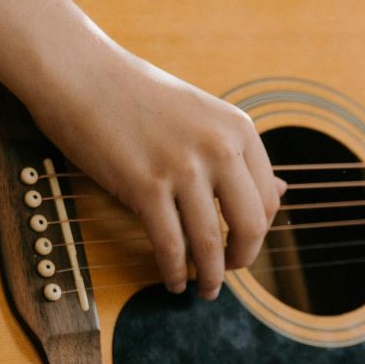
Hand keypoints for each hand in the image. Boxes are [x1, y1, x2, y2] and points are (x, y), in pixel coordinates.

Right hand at [0, 0, 283, 300]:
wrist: (81, 74)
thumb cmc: (137, 96)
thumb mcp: (203, 116)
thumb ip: (239, 155)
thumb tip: (283, 192)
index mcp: (238, 128)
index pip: (268, 197)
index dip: (259, 231)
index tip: (243, 244)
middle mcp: (219, 148)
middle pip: (250, 226)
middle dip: (243, 260)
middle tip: (230, 272)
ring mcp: (183, 168)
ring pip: (210, 244)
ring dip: (210, 277)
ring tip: (205, 290)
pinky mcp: (145, 186)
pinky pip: (170, 246)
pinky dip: (175, 272)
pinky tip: (173, 282)